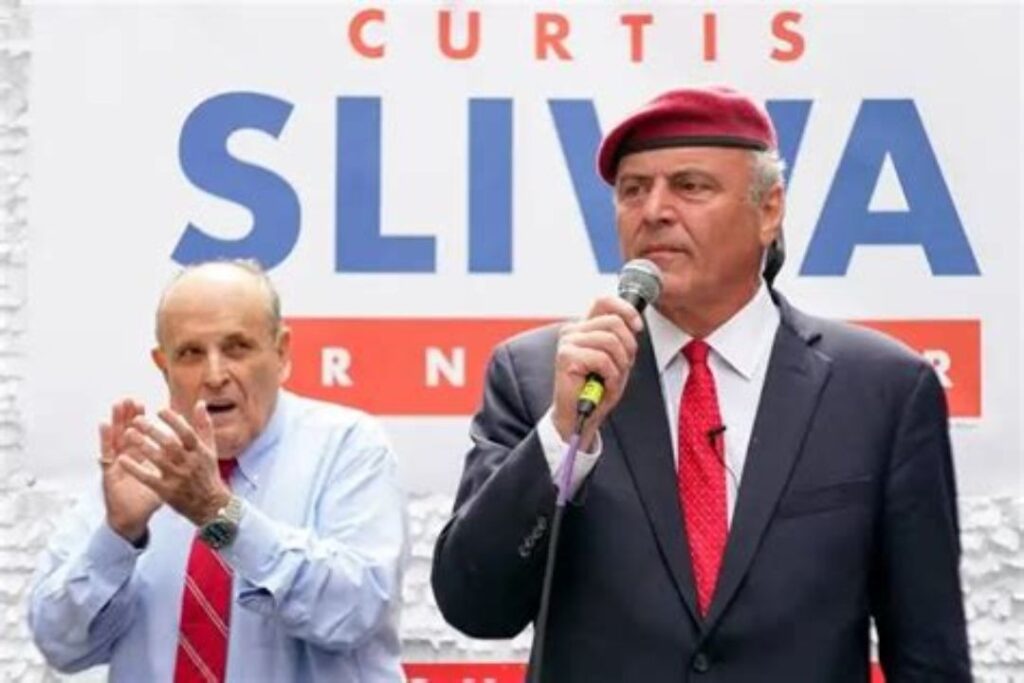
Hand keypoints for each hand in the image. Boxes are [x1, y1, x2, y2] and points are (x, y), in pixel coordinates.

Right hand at [100, 399, 162, 543]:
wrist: (130, 519)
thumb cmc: (148, 500)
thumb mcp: (166, 480)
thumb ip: (176, 466)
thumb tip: (192, 456)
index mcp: (144, 458)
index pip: (145, 435)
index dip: (148, 421)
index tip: (152, 406)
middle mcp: (129, 457)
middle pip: (129, 431)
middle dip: (131, 416)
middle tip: (132, 399)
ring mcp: (117, 462)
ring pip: (116, 437)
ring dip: (117, 420)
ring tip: (118, 404)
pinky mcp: (108, 471)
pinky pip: (106, 452)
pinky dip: (105, 438)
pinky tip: (103, 424)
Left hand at [118, 402, 231, 527]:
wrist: (210, 505)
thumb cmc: (207, 473)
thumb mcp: (210, 449)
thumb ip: (204, 425)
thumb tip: (200, 403)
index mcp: (200, 452)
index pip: (187, 433)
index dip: (174, 421)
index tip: (159, 410)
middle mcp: (189, 464)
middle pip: (170, 444)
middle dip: (153, 431)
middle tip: (136, 420)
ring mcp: (177, 478)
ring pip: (158, 459)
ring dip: (142, 445)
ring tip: (127, 434)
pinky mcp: (166, 491)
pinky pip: (148, 478)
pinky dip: (135, 468)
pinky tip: (122, 459)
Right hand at [552, 296, 642, 449]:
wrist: (580, 417)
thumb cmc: (597, 389)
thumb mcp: (617, 360)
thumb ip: (621, 339)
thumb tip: (634, 323)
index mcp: (585, 327)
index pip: (604, 301)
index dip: (625, 310)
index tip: (637, 327)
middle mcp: (573, 330)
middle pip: (614, 322)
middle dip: (627, 347)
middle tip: (622, 367)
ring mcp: (568, 342)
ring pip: (610, 341)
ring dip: (619, 365)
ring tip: (610, 379)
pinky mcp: (566, 356)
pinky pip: (602, 359)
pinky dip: (610, 376)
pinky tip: (602, 386)